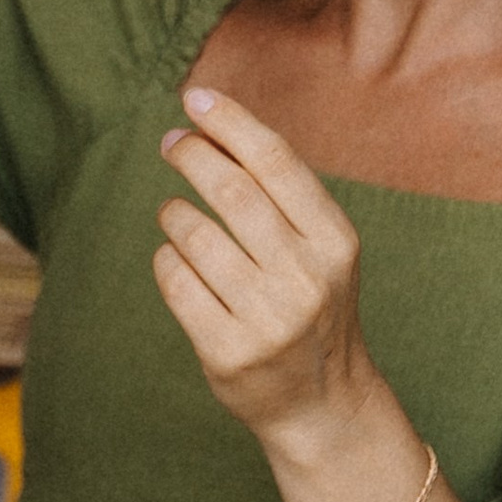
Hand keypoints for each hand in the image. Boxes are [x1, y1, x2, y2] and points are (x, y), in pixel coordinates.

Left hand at [155, 85, 382, 464]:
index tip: (195, 98)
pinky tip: (177, 260)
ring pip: (193, 234)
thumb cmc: (312, 305)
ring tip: (176, 214)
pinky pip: (175, 280)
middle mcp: (306, 277)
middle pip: (231, 191)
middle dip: (192, 156)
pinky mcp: (227, 351)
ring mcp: (267, 318)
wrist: (324, 403)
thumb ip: (280, 194)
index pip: (276, 161)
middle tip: (172, 143)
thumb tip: (210, 124)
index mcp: (335, 241)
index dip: (231, 122)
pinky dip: (166, 259)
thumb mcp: (321, 249)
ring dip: (174, 213)